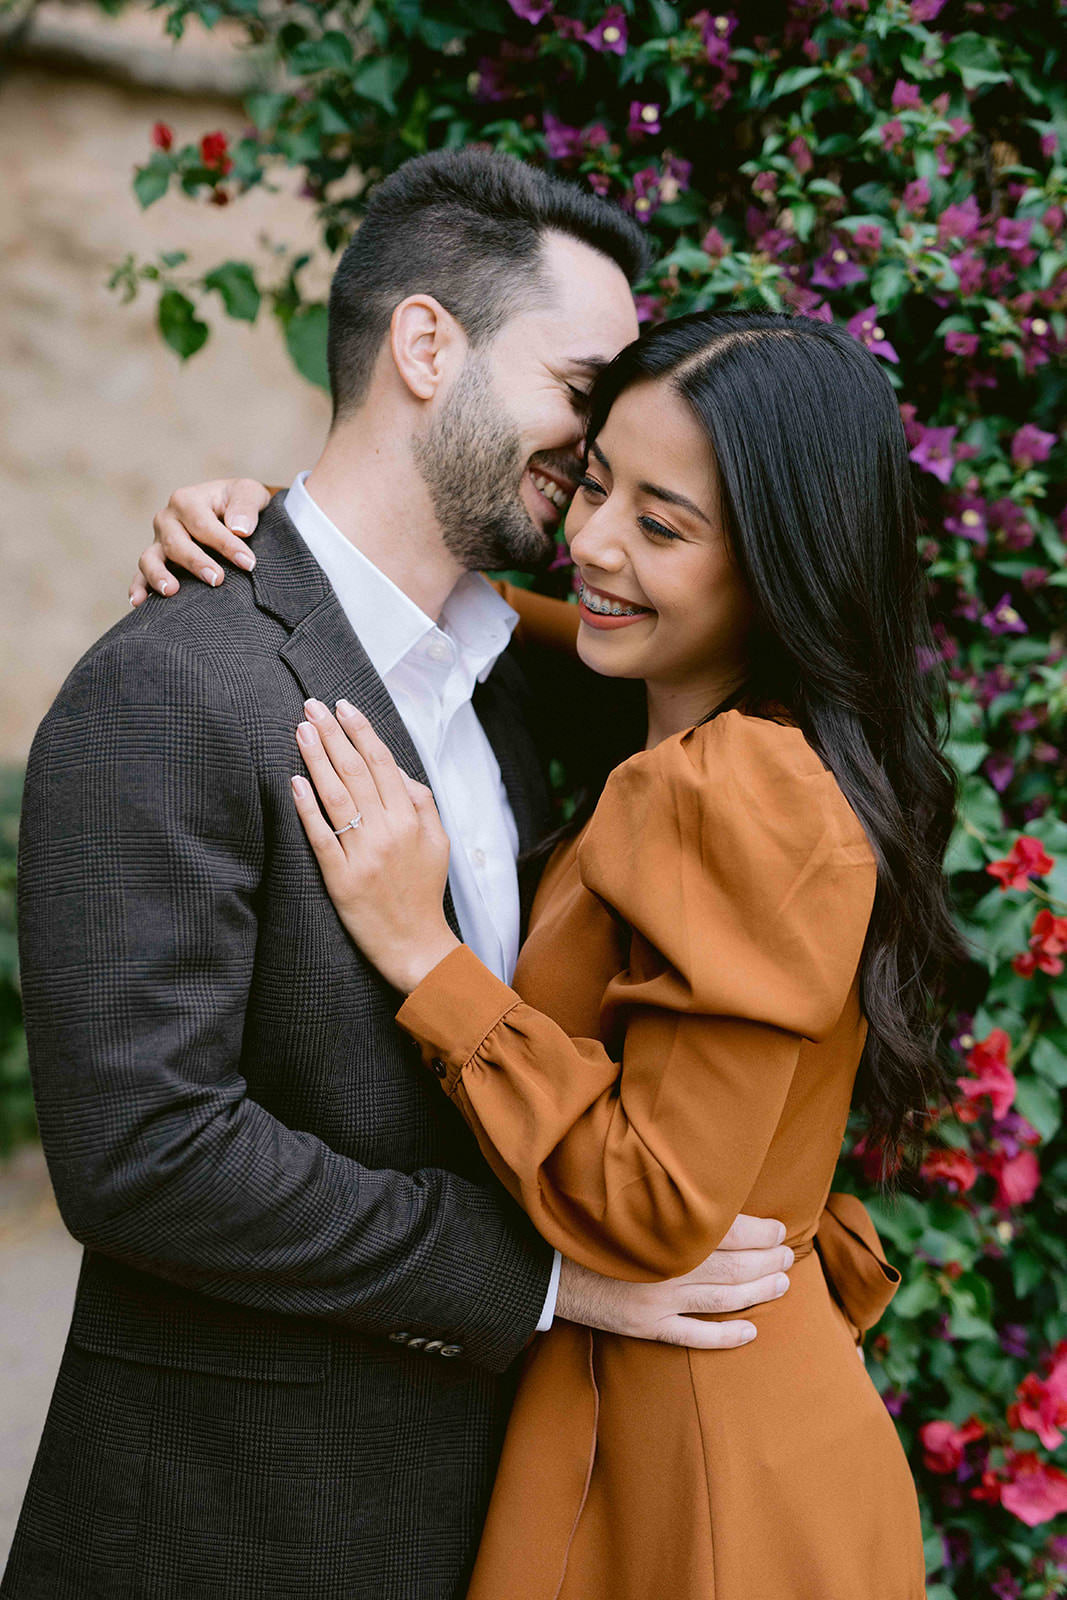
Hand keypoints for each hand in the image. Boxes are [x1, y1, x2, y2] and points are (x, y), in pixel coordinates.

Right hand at [130, 478, 269, 605]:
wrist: (229, 510)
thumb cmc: (239, 503)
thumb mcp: (249, 493)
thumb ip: (246, 505)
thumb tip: (240, 529)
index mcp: (186, 500)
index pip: (203, 524)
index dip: (225, 544)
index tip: (248, 563)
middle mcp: (167, 520)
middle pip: (175, 543)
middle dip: (196, 562)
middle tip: (217, 579)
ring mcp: (158, 542)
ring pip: (150, 559)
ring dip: (158, 575)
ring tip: (171, 591)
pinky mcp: (156, 562)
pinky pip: (141, 576)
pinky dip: (139, 588)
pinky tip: (139, 602)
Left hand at [291, 698, 458, 992]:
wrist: (416, 945)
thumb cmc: (424, 890)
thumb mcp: (438, 842)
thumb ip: (421, 802)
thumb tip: (394, 769)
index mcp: (412, 819)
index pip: (382, 763)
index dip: (361, 731)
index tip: (342, 706)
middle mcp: (388, 832)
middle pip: (355, 772)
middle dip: (332, 734)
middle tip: (311, 706)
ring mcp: (363, 855)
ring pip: (336, 797)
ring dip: (316, 759)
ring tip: (300, 731)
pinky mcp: (340, 879)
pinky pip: (321, 837)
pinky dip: (307, 808)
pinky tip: (294, 782)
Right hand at [555, 1213, 793, 1348]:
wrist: (543, 1261)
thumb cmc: (589, 1224)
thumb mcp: (628, 1202)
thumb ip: (667, 1202)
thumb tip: (711, 1194)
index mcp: (666, 1230)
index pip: (729, 1232)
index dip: (760, 1233)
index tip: (778, 1230)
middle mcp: (667, 1266)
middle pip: (733, 1268)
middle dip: (767, 1262)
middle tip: (788, 1257)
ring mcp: (658, 1300)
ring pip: (722, 1300)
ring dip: (757, 1293)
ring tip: (781, 1285)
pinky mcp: (645, 1326)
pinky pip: (693, 1336)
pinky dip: (725, 1337)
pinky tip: (750, 1333)